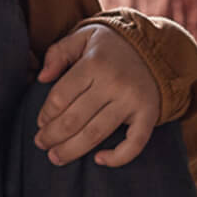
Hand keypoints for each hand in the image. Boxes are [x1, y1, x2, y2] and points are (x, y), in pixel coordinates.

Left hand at [34, 24, 160, 166]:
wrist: (156, 47)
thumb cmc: (110, 46)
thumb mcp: (83, 37)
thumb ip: (58, 53)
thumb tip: (41, 78)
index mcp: (94, 63)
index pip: (61, 97)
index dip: (46, 114)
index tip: (40, 123)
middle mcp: (114, 82)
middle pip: (74, 119)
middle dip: (52, 136)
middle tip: (41, 144)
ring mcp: (132, 100)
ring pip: (95, 133)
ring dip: (72, 150)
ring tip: (55, 158)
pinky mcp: (149, 114)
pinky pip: (134, 143)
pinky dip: (117, 157)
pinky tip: (98, 160)